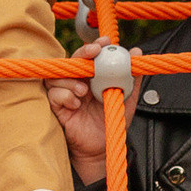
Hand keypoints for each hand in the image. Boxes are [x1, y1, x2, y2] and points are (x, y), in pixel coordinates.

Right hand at [46, 34, 139, 179]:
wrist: (104, 148)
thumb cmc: (112, 122)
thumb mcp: (127, 98)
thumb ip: (132, 77)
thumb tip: (137, 52)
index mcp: (92, 78)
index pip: (89, 56)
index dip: (95, 46)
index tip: (105, 43)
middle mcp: (77, 83)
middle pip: (71, 61)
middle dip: (81, 54)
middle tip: (93, 54)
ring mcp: (65, 95)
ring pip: (58, 76)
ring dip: (70, 80)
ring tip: (84, 91)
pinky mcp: (57, 108)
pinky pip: (53, 95)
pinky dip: (64, 96)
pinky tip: (75, 104)